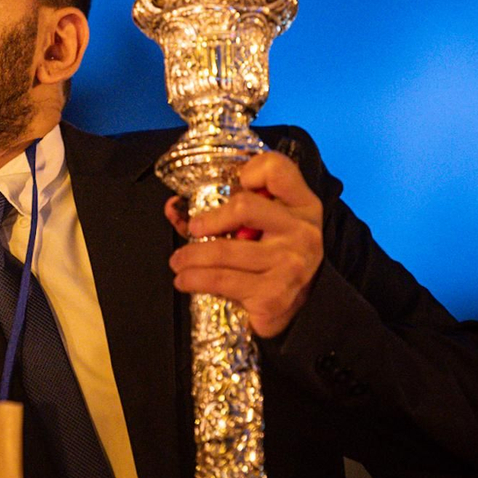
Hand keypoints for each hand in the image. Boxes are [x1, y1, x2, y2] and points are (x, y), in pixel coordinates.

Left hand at [166, 150, 323, 337]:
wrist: (303, 308)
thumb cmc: (277, 258)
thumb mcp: (269, 225)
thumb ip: (231, 206)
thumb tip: (175, 207)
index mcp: (303, 206)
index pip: (277, 169)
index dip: (251, 169)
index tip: (233, 184)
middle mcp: (301, 232)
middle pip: (243, 207)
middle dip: (206, 219)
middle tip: (192, 229)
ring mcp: (289, 266)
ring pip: (223, 250)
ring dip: (189, 256)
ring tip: (178, 261)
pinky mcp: (272, 296)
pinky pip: (221, 280)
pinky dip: (194, 280)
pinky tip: (185, 280)